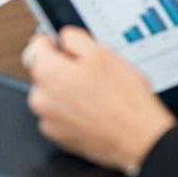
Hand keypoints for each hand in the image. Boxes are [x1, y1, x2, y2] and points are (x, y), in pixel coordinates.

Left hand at [25, 27, 174, 173]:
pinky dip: (70, 112)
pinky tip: (92, 111)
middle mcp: (42, 98)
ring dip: (66, 91)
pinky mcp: (58, 137)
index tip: (65, 46)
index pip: (37, 45)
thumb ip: (75, 38)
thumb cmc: (125, 100)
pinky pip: (58, 115)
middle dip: (62, 69)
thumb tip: (64, 38)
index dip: (55, 43)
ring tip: (94, 95)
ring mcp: (48, 120)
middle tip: (89, 74)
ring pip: (51, 94)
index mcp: (49, 73)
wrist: (140, 138)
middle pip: (44, 71)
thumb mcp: (103, 52)